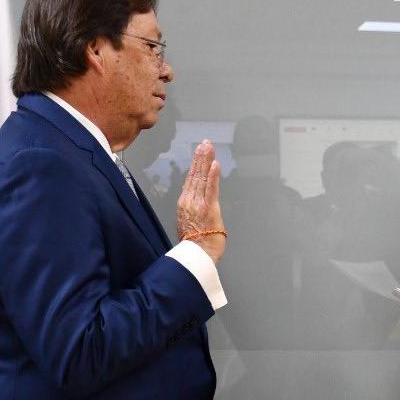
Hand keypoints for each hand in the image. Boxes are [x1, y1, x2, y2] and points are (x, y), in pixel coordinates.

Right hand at [176, 140, 225, 260]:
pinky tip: (215, 163)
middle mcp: (189, 201)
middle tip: (205, 143)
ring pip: (202, 178)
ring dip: (206, 160)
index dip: (195, 164)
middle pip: (195, 174)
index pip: (190, 179)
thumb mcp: (188, 223)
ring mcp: (199, 203)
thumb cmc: (195, 245)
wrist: (197, 256)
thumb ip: (191, 211)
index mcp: (184, 204)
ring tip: (208, 147)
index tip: (199, 152)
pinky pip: (211, 188)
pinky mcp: (209, 208)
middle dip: (200, 157)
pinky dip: (213, 175)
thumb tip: (193, 204)